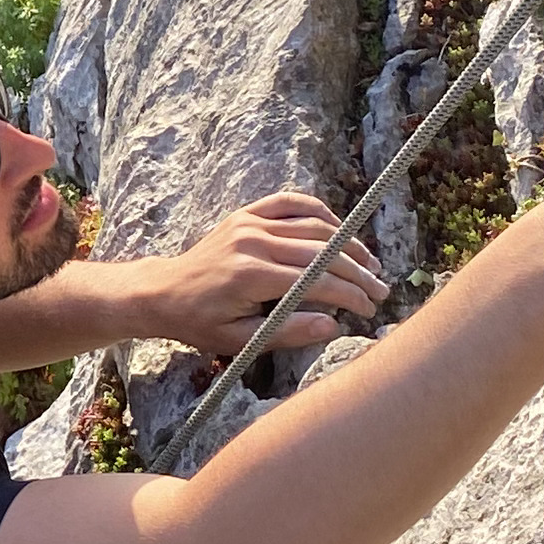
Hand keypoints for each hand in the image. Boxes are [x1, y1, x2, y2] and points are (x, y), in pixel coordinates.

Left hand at [145, 193, 387, 351]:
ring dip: (347, 243)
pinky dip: (319, 212)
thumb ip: (287, 332)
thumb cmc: (199, 322)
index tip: (370, 308)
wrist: (162, 291)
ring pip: (312, 226)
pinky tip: (339, 229)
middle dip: (357, 271)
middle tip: (381, 288)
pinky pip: (290, 203)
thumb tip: (332, 325)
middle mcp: (253, 242)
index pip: (316, 281)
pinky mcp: (246, 213)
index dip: (350, 294)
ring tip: (370, 263)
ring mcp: (249, 223)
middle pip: (321, 252)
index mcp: (251, 275)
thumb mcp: (239, 340)